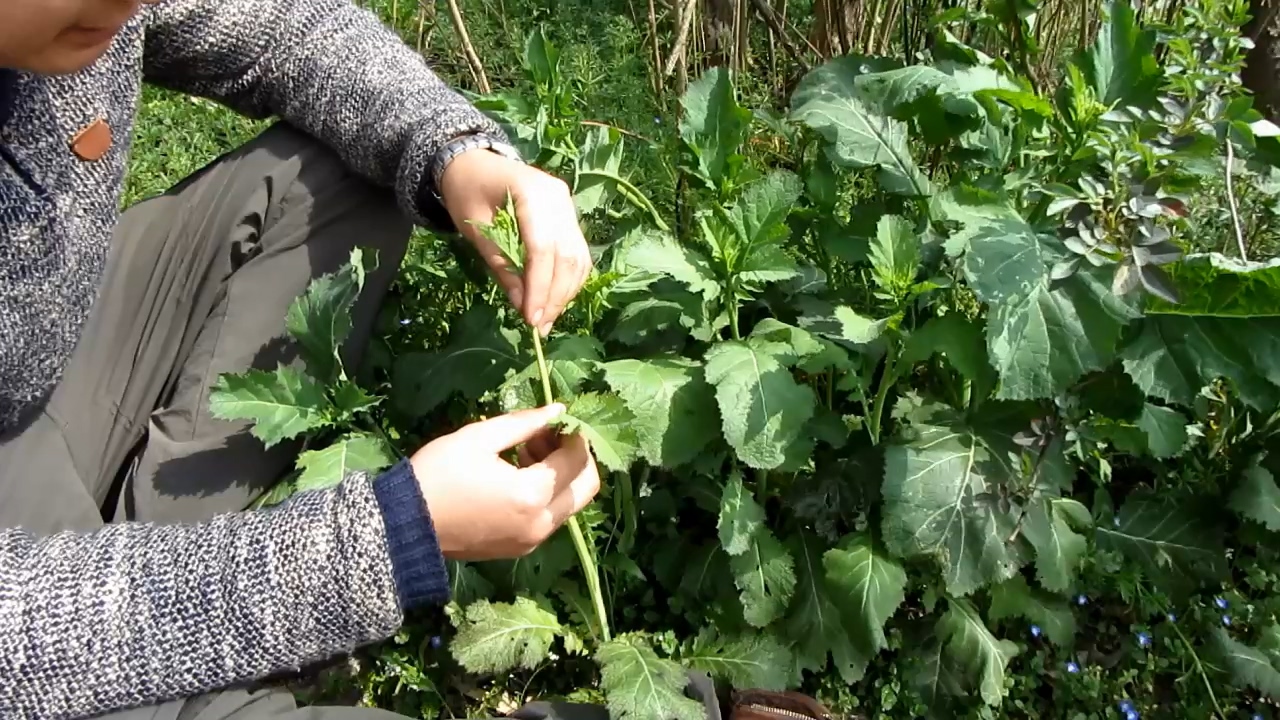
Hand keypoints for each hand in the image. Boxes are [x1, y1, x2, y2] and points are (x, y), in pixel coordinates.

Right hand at [410, 404, 600, 560]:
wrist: (405, 526)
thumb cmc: (438, 474)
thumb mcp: (478, 438)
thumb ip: (524, 423)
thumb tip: (558, 410)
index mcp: (531, 494)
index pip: (575, 461)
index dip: (574, 435)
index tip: (559, 419)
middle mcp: (540, 523)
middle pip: (586, 488)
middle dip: (577, 458)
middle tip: (549, 437)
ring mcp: (532, 540)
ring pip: (571, 504)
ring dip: (562, 476)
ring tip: (527, 451)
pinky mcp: (521, 548)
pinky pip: (551, 517)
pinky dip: (547, 494)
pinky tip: (518, 474)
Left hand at [439, 148, 591, 335]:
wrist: (472, 161)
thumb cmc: (466, 191)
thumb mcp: (476, 230)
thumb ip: (501, 266)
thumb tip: (522, 306)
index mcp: (532, 192)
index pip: (543, 249)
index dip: (539, 288)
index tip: (531, 319)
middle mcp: (559, 198)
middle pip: (566, 256)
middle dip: (554, 296)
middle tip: (539, 327)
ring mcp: (567, 206)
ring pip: (578, 258)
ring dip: (565, 293)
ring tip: (546, 319)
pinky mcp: (569, 216)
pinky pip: (577, 253)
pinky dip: (569, 280)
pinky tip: (554, 299)